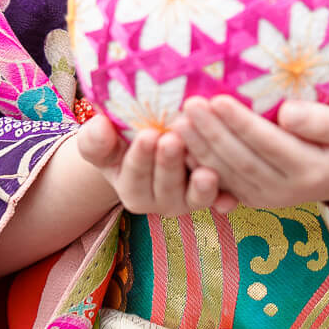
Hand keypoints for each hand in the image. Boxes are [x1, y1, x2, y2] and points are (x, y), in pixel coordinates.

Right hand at [73, 113, 224, 214]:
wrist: (155, 143)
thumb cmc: (124, 140)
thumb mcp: (105, 141)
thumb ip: (96, 139)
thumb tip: (99, 127)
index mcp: (133, 190)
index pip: (135, 176)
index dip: (140, 157)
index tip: (146, 135)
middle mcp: (160, 201)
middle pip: (166, 186)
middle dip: (169, 164)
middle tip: (173, 140)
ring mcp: (189, 200)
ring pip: (194, 196)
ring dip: (201, 186)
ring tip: (206, 171)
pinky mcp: (215, 196)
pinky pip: (221, 201)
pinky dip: (225, 199)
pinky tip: (231, 196)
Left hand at [171, 94, 328, 209]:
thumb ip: (322, 120)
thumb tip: (287, 114)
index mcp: (309, 168)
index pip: (268, 143)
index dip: (241, 123)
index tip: (218, 98)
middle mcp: (285, 189)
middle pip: (241, 160)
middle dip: (211, 134)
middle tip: (188, 105)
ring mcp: (266, 197)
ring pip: (226, 174)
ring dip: (199, 149)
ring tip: (177, 121)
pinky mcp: (252, 197)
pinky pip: (221, 182)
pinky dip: (198, 164)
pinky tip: (180, 144)